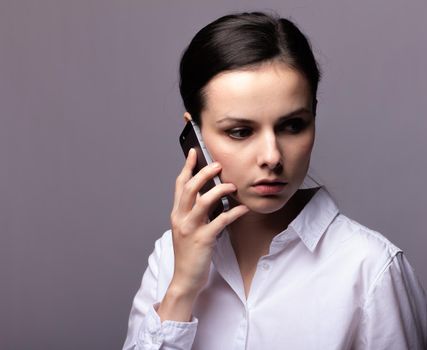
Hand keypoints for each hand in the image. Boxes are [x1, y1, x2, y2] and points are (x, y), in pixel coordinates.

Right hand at [158, 148, 248, 320]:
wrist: (185, 279)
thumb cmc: (190, 253)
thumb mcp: (188, 228)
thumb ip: (195, 211)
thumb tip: (208, 194)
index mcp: (177, 214)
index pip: (180, 185)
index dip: (187, 167)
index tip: (194, 152)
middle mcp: (181, 218)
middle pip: (190, 188)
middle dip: (204, 173)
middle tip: (219, 165)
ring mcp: (190, 229)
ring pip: (203, 201)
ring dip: (219, 191)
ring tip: (232, 186)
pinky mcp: (203, 240)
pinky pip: (220, 221)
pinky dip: (233, 213)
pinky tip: (243, 209)